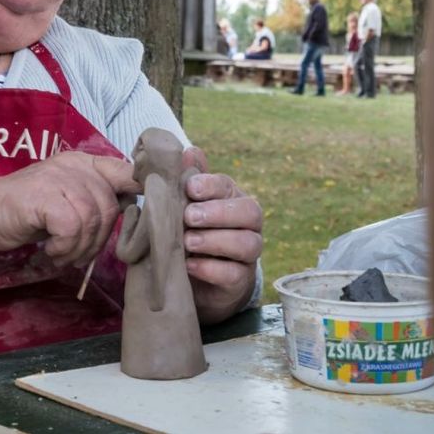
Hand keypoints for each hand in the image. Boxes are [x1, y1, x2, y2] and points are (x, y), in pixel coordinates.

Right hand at [0, 152, 139, 266]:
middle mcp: (74, 165)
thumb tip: (133, 213)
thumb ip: (96, 201)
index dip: (139, 193)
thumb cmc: (29, 211)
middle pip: (109, 206)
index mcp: (84, 164)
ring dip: (80, 248)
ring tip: (63, 255)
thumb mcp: (68, 201)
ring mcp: (57, 178)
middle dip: (98, 240)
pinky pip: (71, 228)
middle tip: (78, 254)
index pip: (125, 171)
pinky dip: (65, 247)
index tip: (137, 219)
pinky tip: (52, 251)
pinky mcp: (43, 196)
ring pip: (92, 219)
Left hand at [180, 147, 262, 323]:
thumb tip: (189, 152)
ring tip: (187, 242)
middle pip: (249, 212)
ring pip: (247, 244)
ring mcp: (248, 254)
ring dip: (215, 241)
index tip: (189, 187)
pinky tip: (190, 265)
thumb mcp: (184, 206)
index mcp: (232, 199)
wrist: (193, 277)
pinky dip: (211, 269)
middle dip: (218, 212)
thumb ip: (187, 179)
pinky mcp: (240, 281)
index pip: (229, 186)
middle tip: (189, 216)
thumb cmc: (190, 231)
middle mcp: (247, 224)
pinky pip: (235, 274)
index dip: (211, 185)